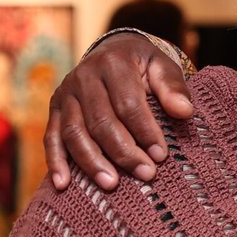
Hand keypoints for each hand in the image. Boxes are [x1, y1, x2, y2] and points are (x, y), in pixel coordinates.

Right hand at [44, 33, 193, 190]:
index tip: (161, 156)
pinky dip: (56, 161)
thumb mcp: (162, 67)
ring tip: (111, 184)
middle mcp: (84, 77)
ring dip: (92, 162)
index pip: (128, 104)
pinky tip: (62, 184)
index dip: (145, 132)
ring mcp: (65, 93)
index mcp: (113, 64)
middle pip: (101, 121)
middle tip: (145, 174)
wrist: (112, 51)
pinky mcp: (54, 108)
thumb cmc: (143, 66)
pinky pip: (52, 137)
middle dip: (123, 152)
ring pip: (74, 132)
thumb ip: (173, 88)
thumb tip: (185, 112)